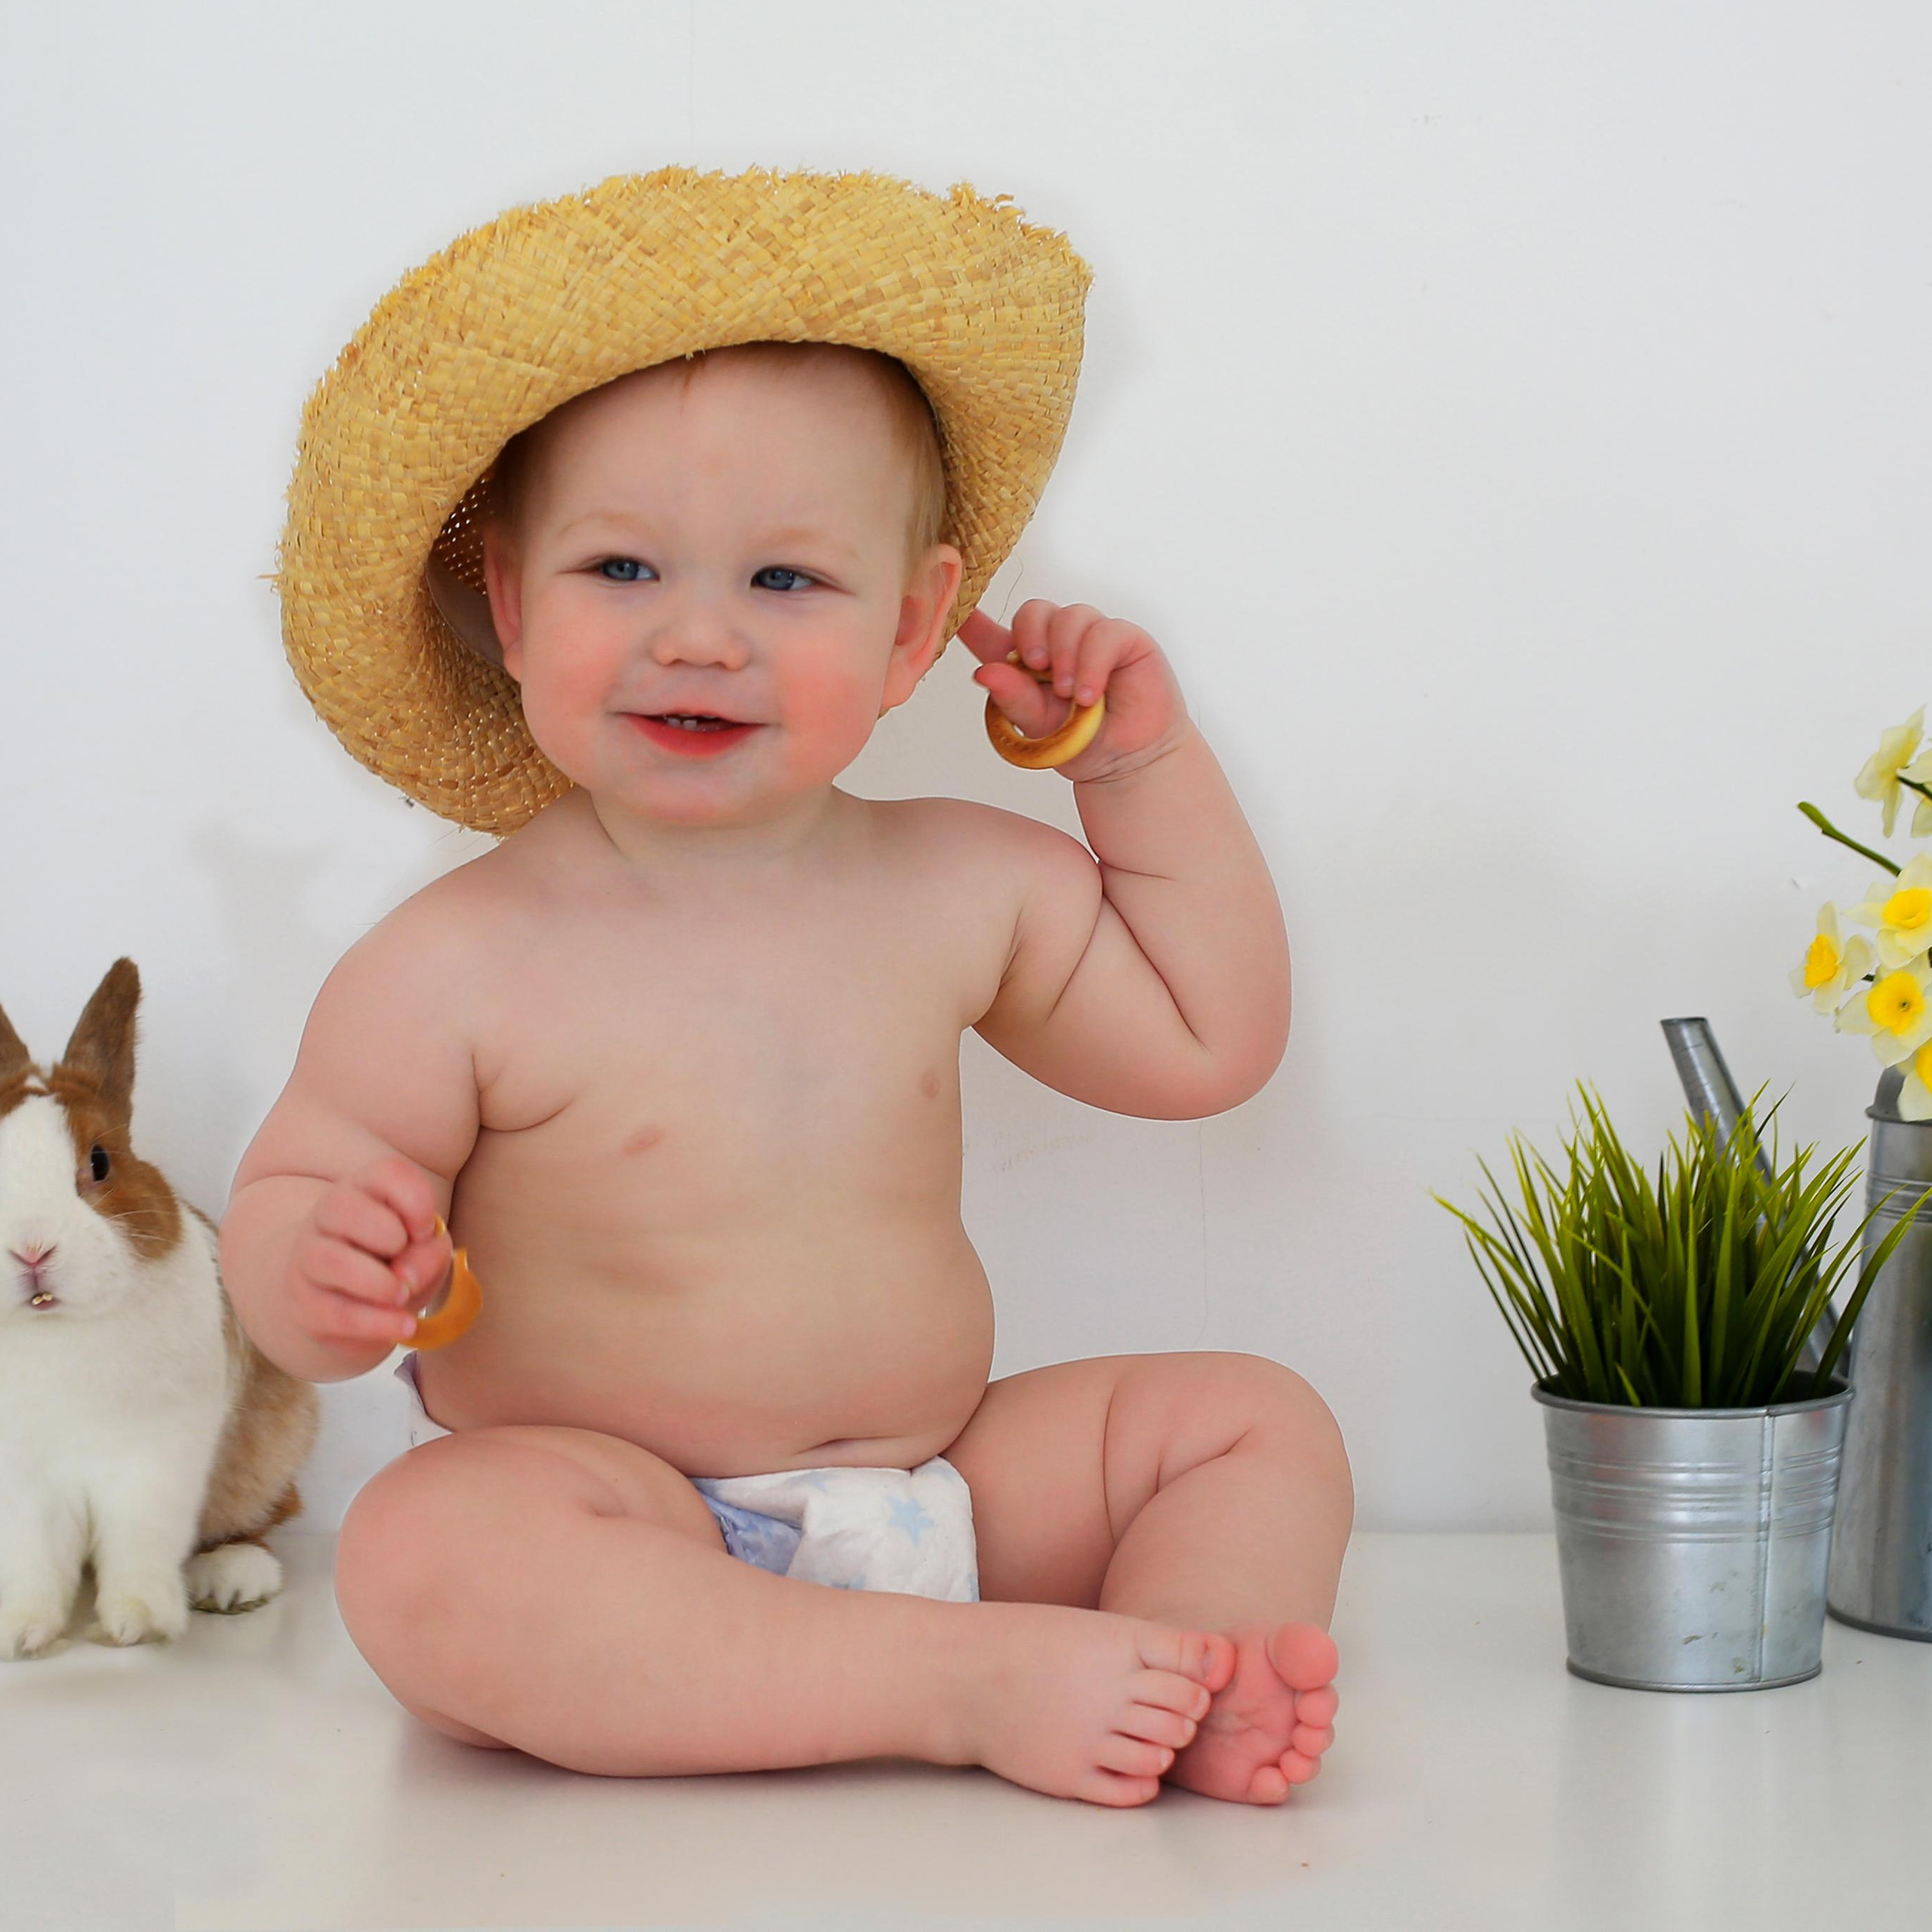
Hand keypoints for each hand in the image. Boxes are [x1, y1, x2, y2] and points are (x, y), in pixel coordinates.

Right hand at [287, 1157, 450, 1349]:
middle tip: (408, 1261)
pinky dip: (375, 1322)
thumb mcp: (427, 1249)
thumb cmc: (400, 1260)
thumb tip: (406, 1278)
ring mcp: (308, 1256)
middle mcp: (327, 1214)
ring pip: (330, 1259)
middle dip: (388, 1235)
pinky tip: (404, 1326)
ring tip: (403, 1296)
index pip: (387, 1174)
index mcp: (365, 1188)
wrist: (356, 1299)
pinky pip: (334, 1312)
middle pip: (342, 1206)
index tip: (426, 1230)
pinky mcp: (303, 1302)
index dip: (415, 1202)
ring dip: (378, 1282)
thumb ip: (429, 1252)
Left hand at [958, 602, 1192, 781]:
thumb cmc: (1080, 743)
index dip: (969, 617)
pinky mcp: (1125, 639)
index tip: (953, 610)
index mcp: (1024, 663)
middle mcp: (1056, 642)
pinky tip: (1088, 694)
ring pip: (1069, 616)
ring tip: (1070, 695)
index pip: (990, 633)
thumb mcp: (1038, 726)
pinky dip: (1092, 662)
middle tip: (1035, 667)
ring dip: (1065, 654)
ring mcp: (1090, 637)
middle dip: (1030, 635)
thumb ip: (1012, 698)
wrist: (1128, 762)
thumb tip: (983, 672)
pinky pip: (1104, 632)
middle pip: (1032, 610)